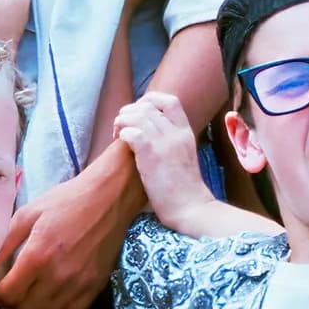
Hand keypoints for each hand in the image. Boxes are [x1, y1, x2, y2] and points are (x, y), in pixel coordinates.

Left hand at [0, 150, 136, 308]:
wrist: (108, 198)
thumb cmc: (66, 201)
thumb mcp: (28, 213)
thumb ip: (4, 242)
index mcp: (38, 256)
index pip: (8, 294)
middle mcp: (58, 275)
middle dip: (12, 302)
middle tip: (12, 289)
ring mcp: (79, 284)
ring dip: (36, 306)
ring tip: (34, 290)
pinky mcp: (95, 286)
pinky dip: (60, 308)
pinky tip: (57, 293)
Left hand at [113, 93, 211, 226]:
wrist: (190, 208)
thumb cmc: (183, 189)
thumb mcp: (182, 156)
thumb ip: (171, 140)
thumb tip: (149, 130)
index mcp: (186, 132)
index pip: (169, 100)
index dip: (149, 100)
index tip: (138, 113)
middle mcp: (176, 133)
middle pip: (147, 105)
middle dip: (129, 111)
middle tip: (122, 128)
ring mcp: (165, 143)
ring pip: (137, 115)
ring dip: (122, 122)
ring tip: (118, 136)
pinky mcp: (152, 155)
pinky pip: (132, 132)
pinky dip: (122, 134)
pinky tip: (121, 144)